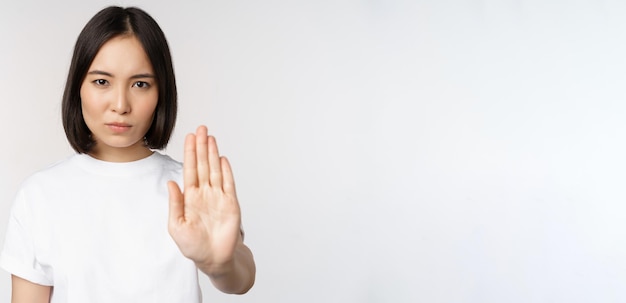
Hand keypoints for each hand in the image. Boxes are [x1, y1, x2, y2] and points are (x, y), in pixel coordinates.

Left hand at [167, 125, 241, 272]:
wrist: (213, 259)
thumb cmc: (193, 246)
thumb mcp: (176, 226)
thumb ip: (175, 203)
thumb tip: (171, 183)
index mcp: (190, 197)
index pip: (190, 169)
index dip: (190, 153)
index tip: (189, 137)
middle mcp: (204, 193)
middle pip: (203, 165)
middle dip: (201, 147)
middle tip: (201, 128)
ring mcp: (218, 197)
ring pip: (215, 170)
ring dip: (213, 154)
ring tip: (211, 137)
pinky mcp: (231, 203)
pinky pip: (228, 183)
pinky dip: (226, 171)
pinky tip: (222, 158)